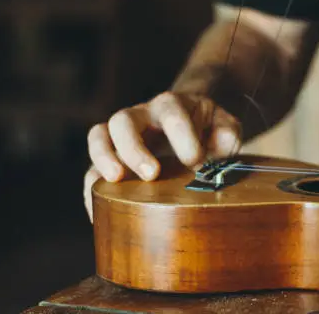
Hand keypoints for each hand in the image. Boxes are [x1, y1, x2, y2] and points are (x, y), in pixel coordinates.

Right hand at [83, 91, 240, 219]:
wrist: (190, 125)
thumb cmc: (207, 129)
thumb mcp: (224, 125)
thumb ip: (227, 132)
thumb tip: (217, 147)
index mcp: (171, 105)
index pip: (171, 111)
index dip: (181, 135)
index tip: (195, 160)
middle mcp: (141, 116)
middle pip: (124, 120)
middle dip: (135, 147)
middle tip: (151, 174)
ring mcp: (122, 136)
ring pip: (99, 136)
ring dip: (104, 158)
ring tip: (116, 181)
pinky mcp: (112, 159)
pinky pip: (91, 169)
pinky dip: (91, 189)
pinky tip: (100, 212)